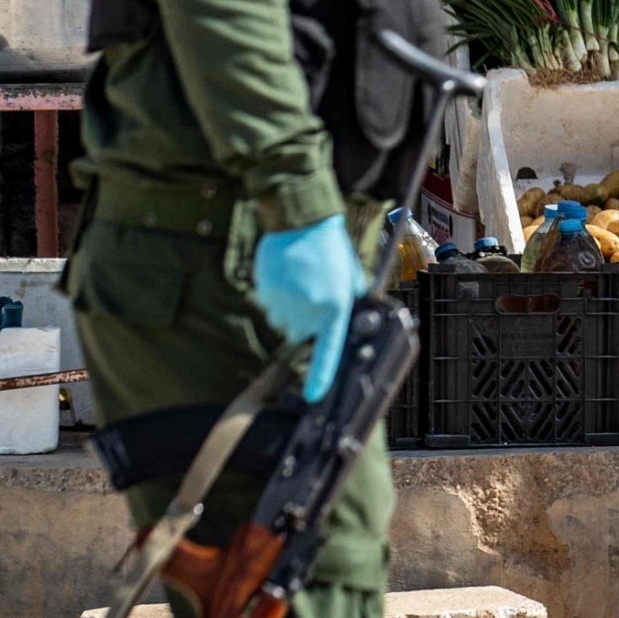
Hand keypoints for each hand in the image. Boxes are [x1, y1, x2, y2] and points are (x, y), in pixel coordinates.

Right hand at [251, 215, 369, 402]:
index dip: (320, 376)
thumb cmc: (331, 248)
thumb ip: (350, 300)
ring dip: (290, 311)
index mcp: (334, 307)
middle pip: (300, 335)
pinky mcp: (266, 292)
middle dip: (306, 323)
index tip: (313, 395)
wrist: (301, 222)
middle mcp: (308, 310)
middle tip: (313, 299)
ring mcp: (284, 303)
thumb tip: (347, 318)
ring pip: (283, 322)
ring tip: (301, 283)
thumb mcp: (351, 276)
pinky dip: (276, 298)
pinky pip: (269, 306)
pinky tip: (286, 278)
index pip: (327, 350)